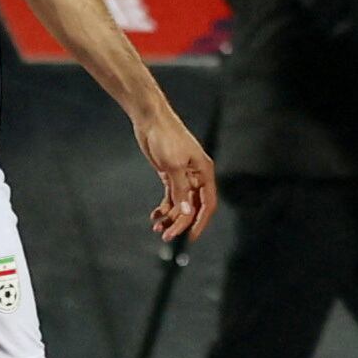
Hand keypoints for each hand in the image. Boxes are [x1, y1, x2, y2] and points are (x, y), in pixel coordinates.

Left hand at [134, 103, 219, 242]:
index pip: (207, 204)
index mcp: (205, 173)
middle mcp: (197, 176)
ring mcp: (183, 176)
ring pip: (181, 204)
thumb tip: (187, 212)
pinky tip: (155, 216)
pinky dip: (165, 208)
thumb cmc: (166, 137)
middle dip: (181, 223)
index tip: (190, 238)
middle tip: (166, 236)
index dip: (200, 222)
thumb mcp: (173, 165)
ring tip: (157, 227)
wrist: (150, 119)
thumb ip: (181, 190)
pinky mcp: (170, 174)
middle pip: (193, 207)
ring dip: (171, 217)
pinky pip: (171, 197)